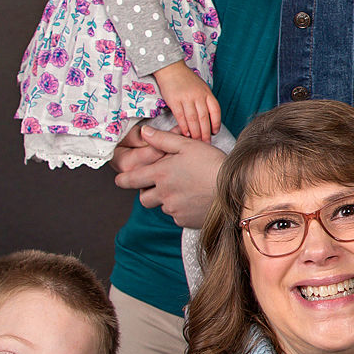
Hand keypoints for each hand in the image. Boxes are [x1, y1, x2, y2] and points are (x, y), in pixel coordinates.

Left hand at [110, 124, 225, 228]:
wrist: (233, 190)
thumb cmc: (212, 164)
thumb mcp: (188, 145)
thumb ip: (163, 139)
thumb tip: (144, 133)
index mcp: (160, 174)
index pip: (130, 180)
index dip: (123, 180)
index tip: (120, 180)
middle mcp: (163, 194)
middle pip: (143, 198)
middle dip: (147, 191)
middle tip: (162, 183)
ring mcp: (173, 209)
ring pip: (162, 206)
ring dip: (167, 199)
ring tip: (186, 189)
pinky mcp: (184, 221)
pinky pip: (176, 216)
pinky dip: (181, 209)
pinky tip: (194, 199)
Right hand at [151, 60, 220, 139]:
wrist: (171, 69)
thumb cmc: (187, 80)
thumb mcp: (201, 87)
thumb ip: (205, 101)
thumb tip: (209, 118)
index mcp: (207, 93)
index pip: (215, 110)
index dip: (216, 123)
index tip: (214, 132)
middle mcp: (198, 96)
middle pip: (204, 118)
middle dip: (205, 133)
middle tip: (205, 143)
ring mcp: (186, 98)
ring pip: (193, 119)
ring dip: (195, 133)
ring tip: (196, 141)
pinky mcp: (174, 101)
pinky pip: (180, 117)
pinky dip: (184, 127)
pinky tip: (185, 134)